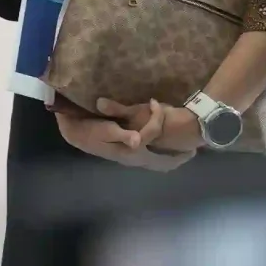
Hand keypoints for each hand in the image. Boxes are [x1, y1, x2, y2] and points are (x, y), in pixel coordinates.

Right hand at [51, 98, 191, 171]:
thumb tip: (137, 140)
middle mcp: (135, 157)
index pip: (154, 134)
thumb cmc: (87, 131)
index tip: (154, 102)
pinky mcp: (126, 152)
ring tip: (180, 151)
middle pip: (162, 163)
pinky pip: (149, 157)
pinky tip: (158, 147)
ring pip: (157, 162)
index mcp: (132, 151)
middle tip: (192, 151)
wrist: (72, 133)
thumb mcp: (103, 131)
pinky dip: (158, 155)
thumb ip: (120, 134)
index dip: (156, 117)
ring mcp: (131, 156)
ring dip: (170, 158)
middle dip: (178, 158)